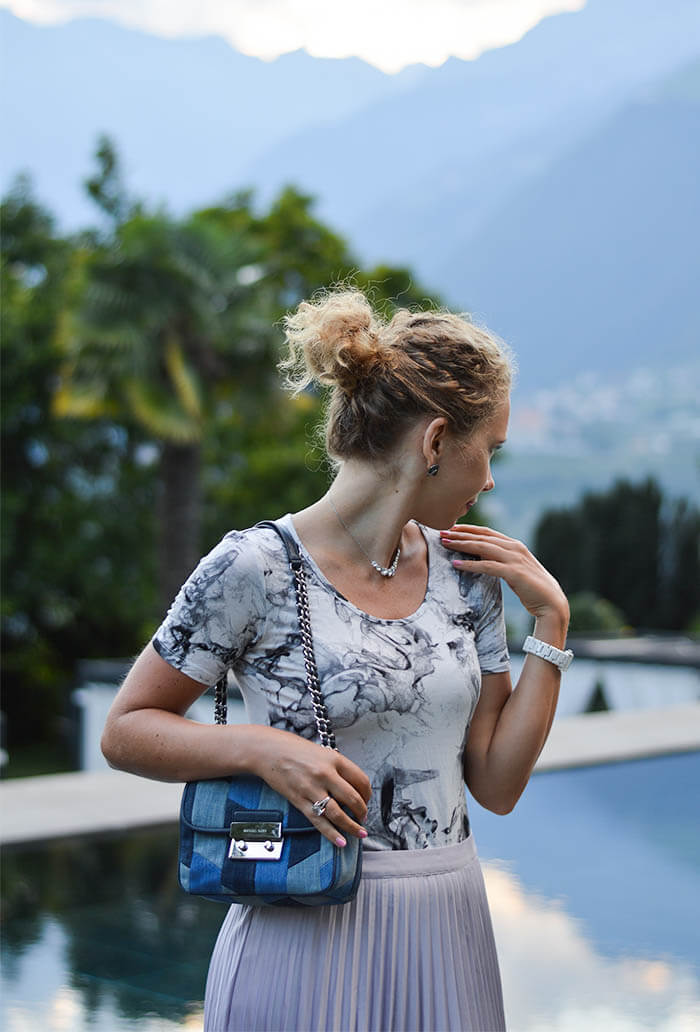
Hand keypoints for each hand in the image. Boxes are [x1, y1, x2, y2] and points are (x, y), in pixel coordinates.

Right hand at [248, 726, 371, 847]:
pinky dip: (332, 834)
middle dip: (362, 812)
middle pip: (353, 799)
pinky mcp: (299, 800)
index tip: (366, 801)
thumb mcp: (322, 753)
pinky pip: (319, 821)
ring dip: (352, 827)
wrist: (268, 750)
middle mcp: (325, 774)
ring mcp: (312, 788)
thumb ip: (338, 768)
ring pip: (338, 814)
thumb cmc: (294, 750)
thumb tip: (353, 788)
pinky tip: (341, 841)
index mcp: (334, 759)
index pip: (361, 780)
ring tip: (359, 833)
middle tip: (363, 818)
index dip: (368, 795)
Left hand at [440, 524, 568, 624]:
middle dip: (460, 534)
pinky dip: (470, 564)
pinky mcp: (514, 573)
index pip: (487, 533)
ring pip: (483, 547)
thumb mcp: (515, 569)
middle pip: (482, 537)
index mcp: (514, 545)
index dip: (468, 529)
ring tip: (445, 543)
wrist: (552, 603)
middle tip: (441, 533)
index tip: (451, 528)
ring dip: (462, 544)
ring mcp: (515, 559)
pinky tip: (456, 564)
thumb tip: (483, 559)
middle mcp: (514, 548)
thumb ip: (502, 561)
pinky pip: (487, 566)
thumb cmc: (532, 588)